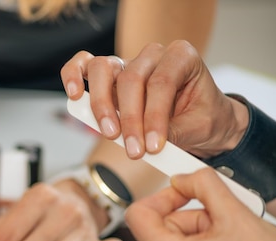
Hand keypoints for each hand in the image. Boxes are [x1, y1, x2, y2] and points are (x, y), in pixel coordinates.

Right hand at [60, 40, 248, 159]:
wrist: (199, 119)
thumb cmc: (201, 117)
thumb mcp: (198, 127)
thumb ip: (173, 132)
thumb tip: (146, 142)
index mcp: (181, 57)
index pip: (161, 83)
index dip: (155, 117)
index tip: (153, 147)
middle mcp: (152, 55)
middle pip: (131, 79)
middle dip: (130, 119)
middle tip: (134, 150)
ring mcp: (126, 63)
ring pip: (103, 70)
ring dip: (102, 104)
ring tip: (110, 133)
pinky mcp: (108, 76)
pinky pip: (84, 65)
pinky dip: (74, 76)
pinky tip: (74, 96)